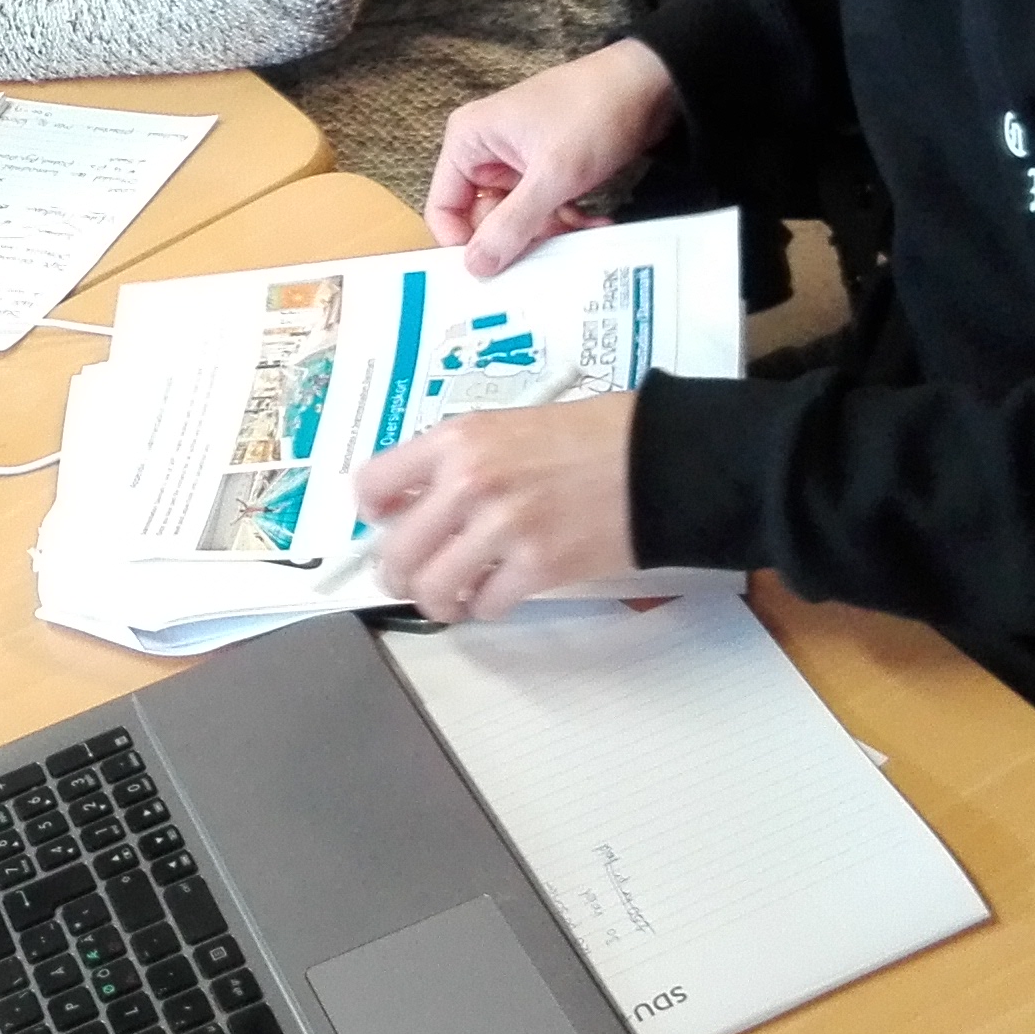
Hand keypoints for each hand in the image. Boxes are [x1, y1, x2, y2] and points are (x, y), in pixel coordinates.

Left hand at [357, 394, 639, 622]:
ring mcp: (502, 527)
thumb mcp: (510, 426)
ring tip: (452, 596)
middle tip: (411, 578)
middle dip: (397, 574)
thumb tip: (417, 500)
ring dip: (438, 600)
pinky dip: (486, 606)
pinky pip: (486, 605)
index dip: (374, 513)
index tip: (385, 523)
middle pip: (396, 550)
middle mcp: (469, 482)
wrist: (661, 459)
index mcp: (457, 439)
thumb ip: (460, 459)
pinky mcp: (538, 566)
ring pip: (432, 589)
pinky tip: (498, 594)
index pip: (373, 484)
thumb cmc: (595, 436)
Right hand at [425, 39, 682, 275]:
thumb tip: (476, 266)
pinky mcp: (545, 167)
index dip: (463, 243)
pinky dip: (565, 220)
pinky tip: (594, 222)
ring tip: (581, 232)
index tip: (492, 272)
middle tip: (549, 252)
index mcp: (468, 140)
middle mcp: (485, 149)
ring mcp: (516, 159)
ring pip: (516, 218)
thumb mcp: (552, 174)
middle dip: (517, 238)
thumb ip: (512, 223)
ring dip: (548, 231)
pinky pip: (542, 208)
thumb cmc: (593, 111)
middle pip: (482, 218)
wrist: (650, 83)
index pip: (443, 207)